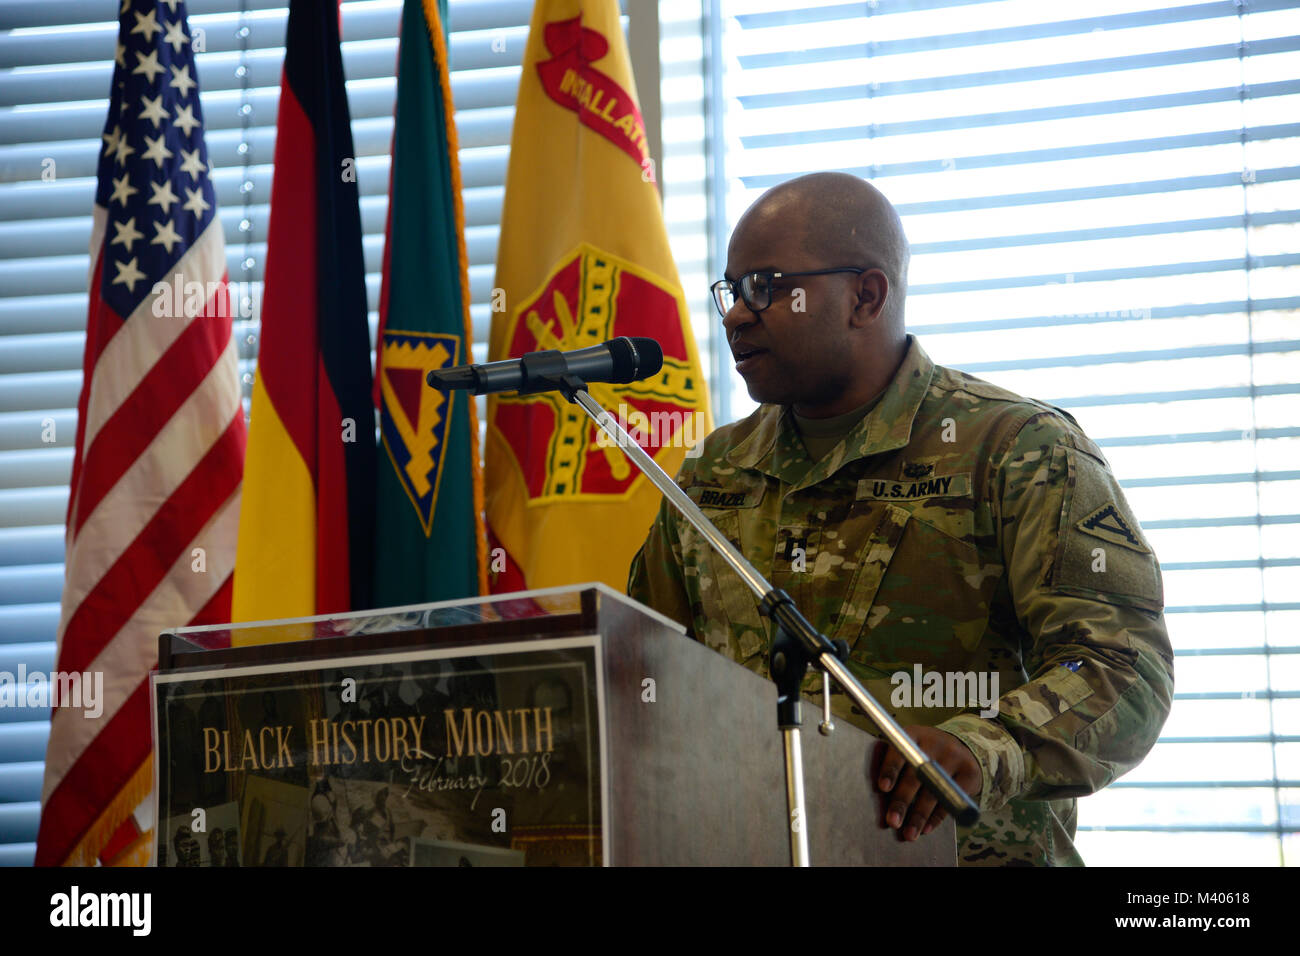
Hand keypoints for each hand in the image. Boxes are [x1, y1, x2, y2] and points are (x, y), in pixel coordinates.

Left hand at [873, 725, 981, 840]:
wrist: (961, 748)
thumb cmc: (924, 754)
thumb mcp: (910, 749)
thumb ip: (896, 766)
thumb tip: (878, 796)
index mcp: (913, 735)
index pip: (900, 751)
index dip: (891, 769)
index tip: (883, 788)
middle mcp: (935, 743)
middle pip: (917, 775)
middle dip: (903, 801)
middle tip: (892, 821)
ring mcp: (955, 757)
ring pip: (935, 791)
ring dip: (919, 815)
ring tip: (909, 834)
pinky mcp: (969, 773)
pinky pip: (952, 799)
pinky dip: (938, 817)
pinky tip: (927, 828)